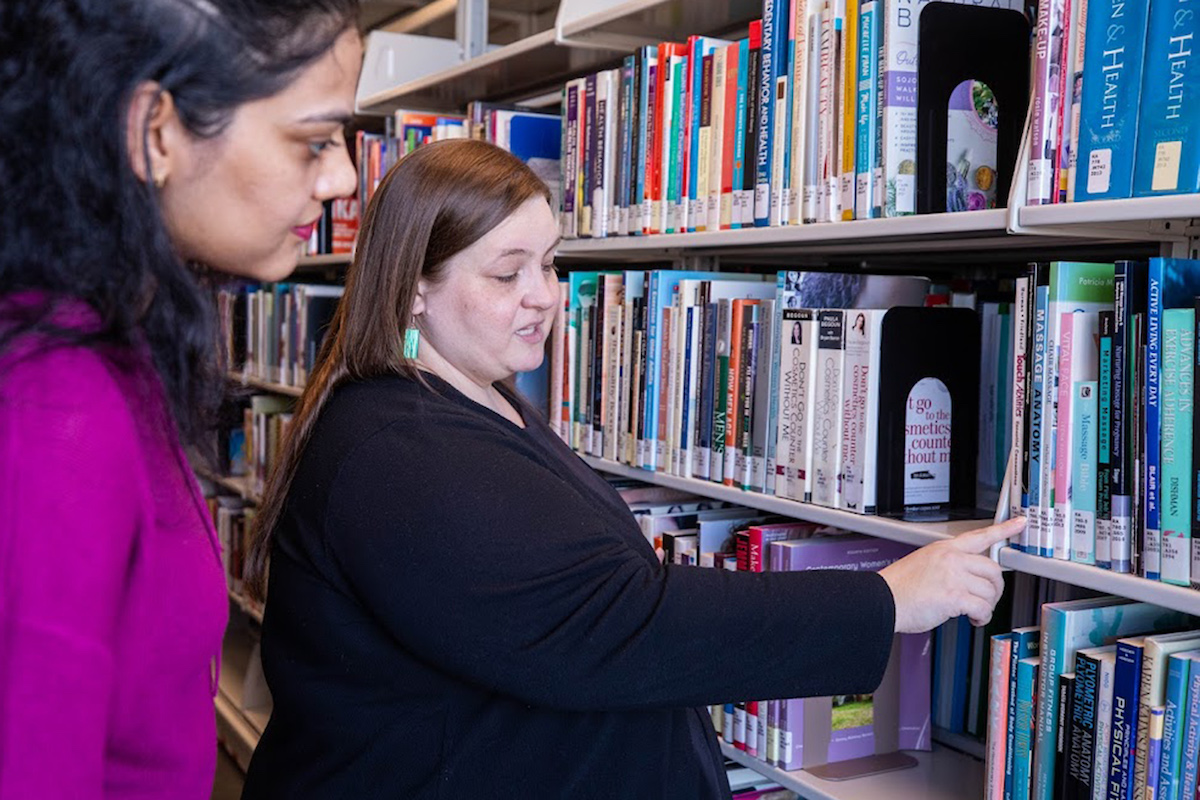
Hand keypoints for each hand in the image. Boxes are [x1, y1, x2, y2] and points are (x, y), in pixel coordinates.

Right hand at [879, 517, 1023, 633]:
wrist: (883, 600)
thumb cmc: (899, 588)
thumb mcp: (924, 563)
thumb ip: (948, 565)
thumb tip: (967, 579)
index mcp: (945, 549)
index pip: (979, 535)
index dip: (1003, 529)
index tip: (1019, 523)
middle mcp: (952, 559)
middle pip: (993, 569)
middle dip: (995, 588)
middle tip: (987, 598)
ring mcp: (954, 576)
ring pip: (990, 591)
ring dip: (987, 606)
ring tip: (975, 613)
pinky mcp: (954, 596)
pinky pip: (983, 608)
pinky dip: (982, 618)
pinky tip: (973, 620)